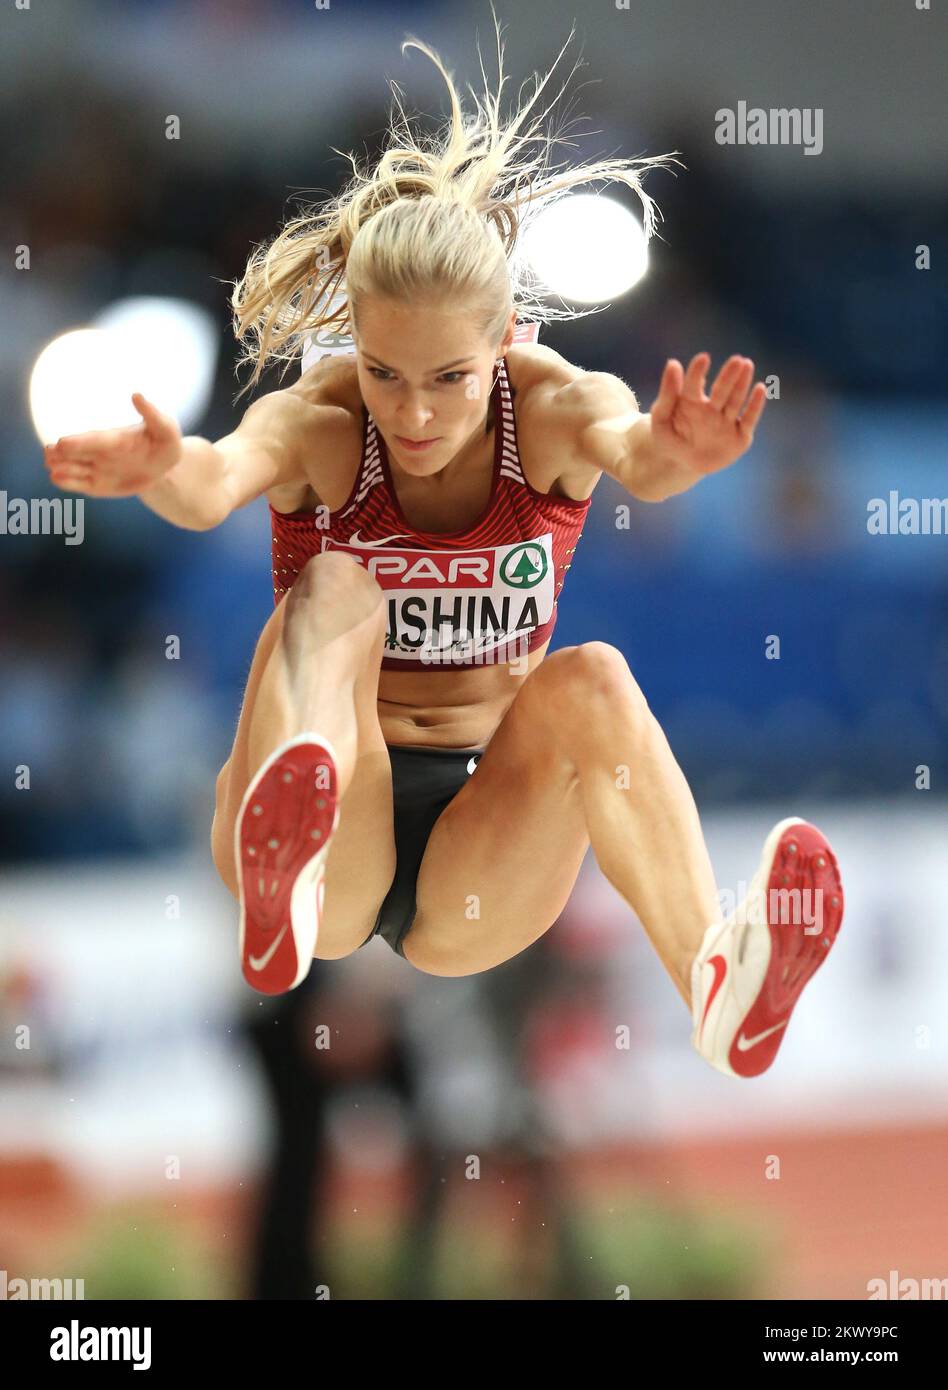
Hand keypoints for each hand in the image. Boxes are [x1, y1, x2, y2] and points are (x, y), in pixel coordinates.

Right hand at [44, 394, 182, 497]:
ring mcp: (97, 468)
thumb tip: (137, 395)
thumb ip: (152, 414)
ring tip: (51, 467)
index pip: (94, 440)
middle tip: (49, 454)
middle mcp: (100, 452)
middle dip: (62, 453)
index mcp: (114, 439)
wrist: (164, 466)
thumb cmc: (164, 442)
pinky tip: (56, 479)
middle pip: (77, 452)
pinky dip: (69, 483)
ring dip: (62, 467)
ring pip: (74, 467)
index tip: (62, 443)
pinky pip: (81, 485)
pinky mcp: (98, 485)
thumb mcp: (166, 428)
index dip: (80, 443)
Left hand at [649, 353, 766, 478]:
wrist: (683, 466)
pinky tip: (760, 389)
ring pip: (735, 401)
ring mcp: (726, 421)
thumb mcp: (661, 420)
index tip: (703, 358)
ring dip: (742, 384)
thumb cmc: (670, 439)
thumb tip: (673, 362)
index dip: (698, 372)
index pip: (694, 384)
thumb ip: (667, 393)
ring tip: (747, 365)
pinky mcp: (740, 436)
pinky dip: (755, 405)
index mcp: (691, 401)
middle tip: (737, 360)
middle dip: (728, 376)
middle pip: (721, 390)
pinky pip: (749, 419)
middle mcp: (712, 408)